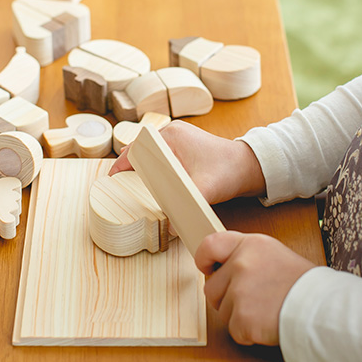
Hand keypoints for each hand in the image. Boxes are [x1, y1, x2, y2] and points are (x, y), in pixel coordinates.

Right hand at [108, 120, 265, 204]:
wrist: (249, 166)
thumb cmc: (228, 171)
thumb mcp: (204, 189)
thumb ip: (185, 206)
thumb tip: (167, 227)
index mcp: (171, 136)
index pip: (136, 147)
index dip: (122, 164)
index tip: (112, 181)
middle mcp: (171, 134)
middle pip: (140, 151)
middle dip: (129, 169)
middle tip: (120, 189)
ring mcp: (177, 140)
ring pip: (149, 155)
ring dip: (142, 170)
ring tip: (133, 190)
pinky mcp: (183, 149)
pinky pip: (160, 158)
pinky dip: (154, 170)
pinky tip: (152, 187)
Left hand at [195, 231, 315, 345]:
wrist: (321, 308)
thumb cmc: (305, 285)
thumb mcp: (275, 255)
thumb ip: (248, 258)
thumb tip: (225, 269)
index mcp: (250, 245)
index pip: (210, 244)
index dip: (204, 259)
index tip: (206, 268)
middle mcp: (241, 264)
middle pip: (212, 287)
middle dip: (225, 298)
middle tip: (252, 301)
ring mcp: (239, 291)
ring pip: (221, 310)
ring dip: (238, 316)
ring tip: (265, 311)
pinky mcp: (241, 317)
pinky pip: (233, 329)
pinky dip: (247, 333)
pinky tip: (267, 324)